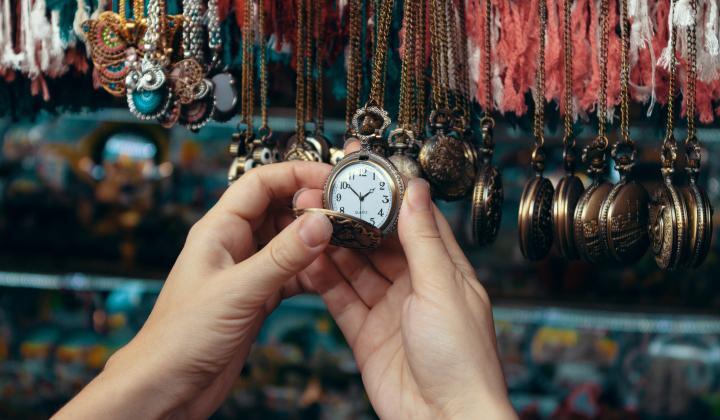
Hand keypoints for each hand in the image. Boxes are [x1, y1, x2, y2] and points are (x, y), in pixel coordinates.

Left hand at [55, 162, 334, 419]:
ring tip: (345, 239)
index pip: (260, 184)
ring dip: (315, 239)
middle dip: (312, 206)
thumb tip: (320, 221)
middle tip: (345, 210)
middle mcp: (234, 244)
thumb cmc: (181, 337)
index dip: (296, 175)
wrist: (168, 386)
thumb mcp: (239, 291)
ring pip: (288, 241)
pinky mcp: (258, 296)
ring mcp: (247, 270)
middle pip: (279, 208)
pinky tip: (330, 273)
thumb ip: (283, 256)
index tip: (331, 178)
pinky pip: (292, 272)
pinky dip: (312, 270)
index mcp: (219, 229)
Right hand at [297, 178, 515, 419]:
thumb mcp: (442, 288)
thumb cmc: (462, 359)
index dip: (389, 190)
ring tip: (308, 218)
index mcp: (443, 269)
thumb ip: (423, 239)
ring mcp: (388, 308)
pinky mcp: (365, 332)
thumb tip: (417, 188)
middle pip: (377, 240)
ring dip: (333, 243)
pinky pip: (341, 298)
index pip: (414, 218)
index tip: (364, 166)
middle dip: (351, 216)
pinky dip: (323, 279)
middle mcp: (415, 285)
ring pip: (355, 266)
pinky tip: (308, 258)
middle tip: (322, 192)